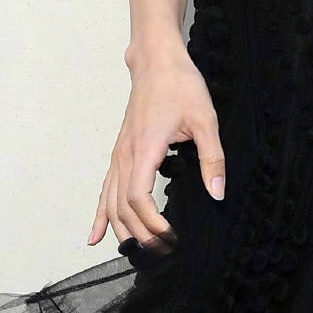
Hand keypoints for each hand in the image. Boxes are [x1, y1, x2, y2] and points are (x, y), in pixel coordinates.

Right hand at [89, 45, 226, 250]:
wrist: (157, 61)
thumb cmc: (180, 85)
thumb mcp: (206, 119)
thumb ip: (212, 158)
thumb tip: (217, 193)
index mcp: (145, 148)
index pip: (138, 198)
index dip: (151, 223)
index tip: (171, 236)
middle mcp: (125, 155)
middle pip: (121, 207)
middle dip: (140, 234)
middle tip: (164, 251)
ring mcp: (119, 154)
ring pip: (110, 202)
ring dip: (122, 230)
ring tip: (139, 251)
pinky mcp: (120, 153)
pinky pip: (104, 190)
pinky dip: (100, 215)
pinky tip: (95, 236)